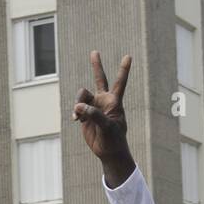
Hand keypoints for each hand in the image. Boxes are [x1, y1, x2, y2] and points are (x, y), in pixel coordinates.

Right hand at [73, 52, 135, 184]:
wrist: (108, 151)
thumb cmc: (113, 139)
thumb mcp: (107, 127)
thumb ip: (94, 114)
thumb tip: (79, 106)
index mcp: (115, 102)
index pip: (120, 82)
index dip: (124, 69)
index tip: (129, 56)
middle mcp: (104, 101)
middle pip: (100, 79)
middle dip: (96, 66)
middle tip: (95, 52)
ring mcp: (94, 106)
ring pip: (81, 95)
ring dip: (78, 104)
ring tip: (79, 117)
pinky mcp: (86, 113)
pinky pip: (76, 106)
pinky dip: (75, 112)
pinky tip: (76, 120)